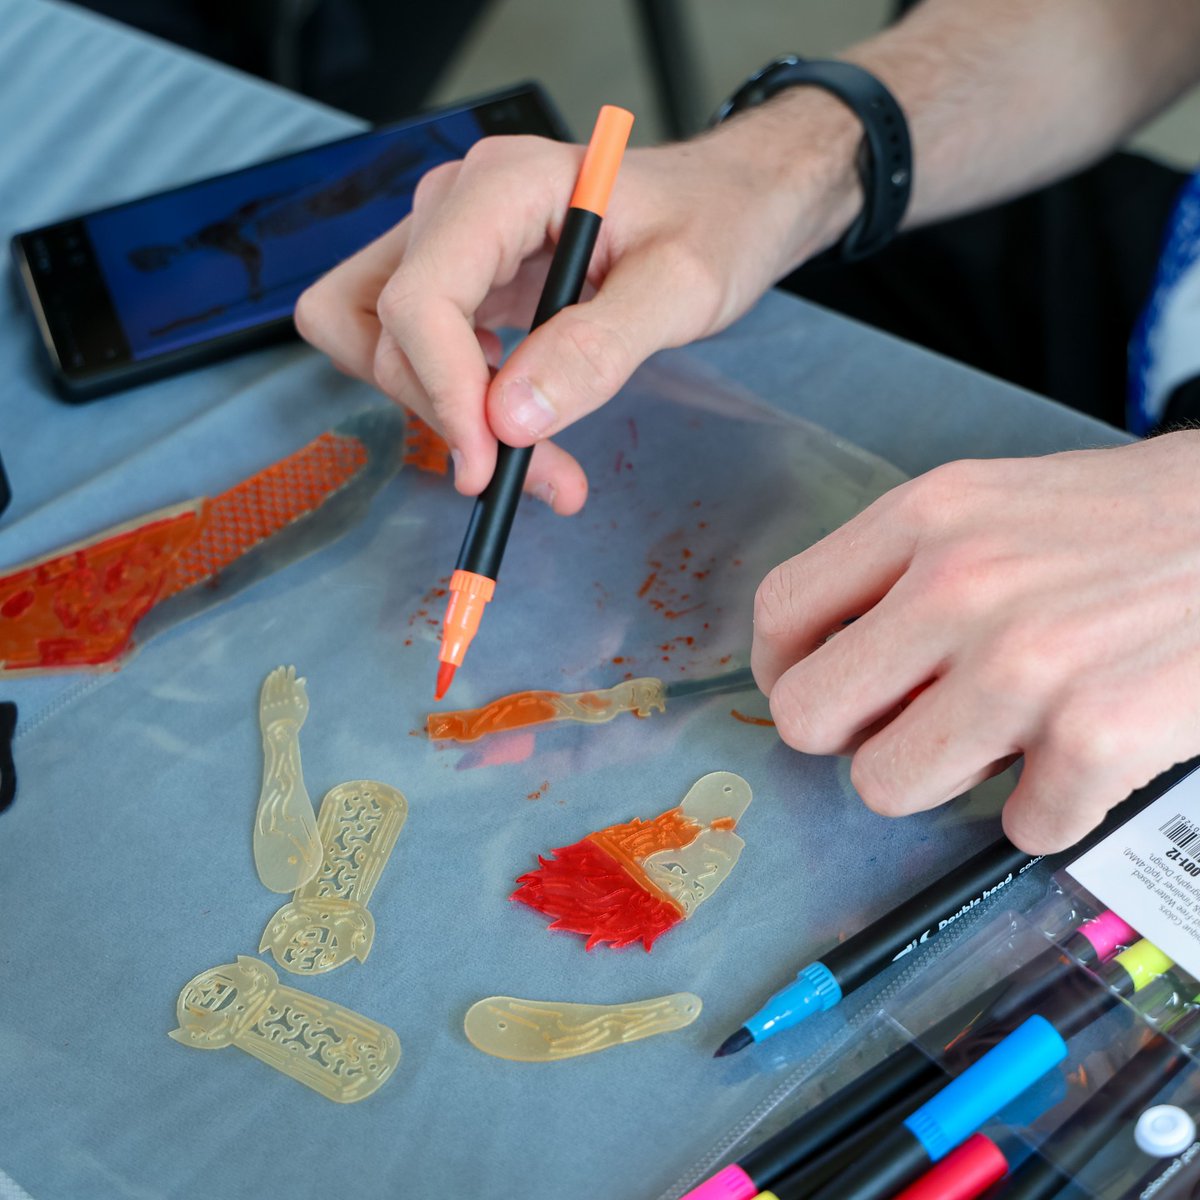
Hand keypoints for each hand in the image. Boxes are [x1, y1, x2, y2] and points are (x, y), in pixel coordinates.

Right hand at [294, 91, 860, 513]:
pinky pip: (418, 353)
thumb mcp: (680, 287)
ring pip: (382, 345)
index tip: (491, 462)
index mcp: (506, 185)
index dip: (443, 391)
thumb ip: (597, 349)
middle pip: (384, 328)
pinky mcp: (461, 282)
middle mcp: (459, 205)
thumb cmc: (716, 224)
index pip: (421, 297)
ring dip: (441, 417)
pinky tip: (522, 431)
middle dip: (447, 414)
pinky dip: (454, 406)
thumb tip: (510, 419)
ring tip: (537, 463)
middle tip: (535, 474)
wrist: (727, 204)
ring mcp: (451, 242)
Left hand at [751, 432, 1199, 851]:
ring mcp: (1022, 664)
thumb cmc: (1137, 523)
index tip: (816, 691)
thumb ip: (908, 568)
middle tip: (905, 729)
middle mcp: (958, 585)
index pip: (782, 612)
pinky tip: (1084, 763)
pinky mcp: (1093, 737)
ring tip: (1005, 741)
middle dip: (850, 738)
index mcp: (926, 516)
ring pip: (887, 786)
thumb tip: (838, 660)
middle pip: (808, 716)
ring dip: (943, 782)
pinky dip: (1049, 812)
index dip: (784, 671)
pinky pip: (1018, 828)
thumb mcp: (999, 504)